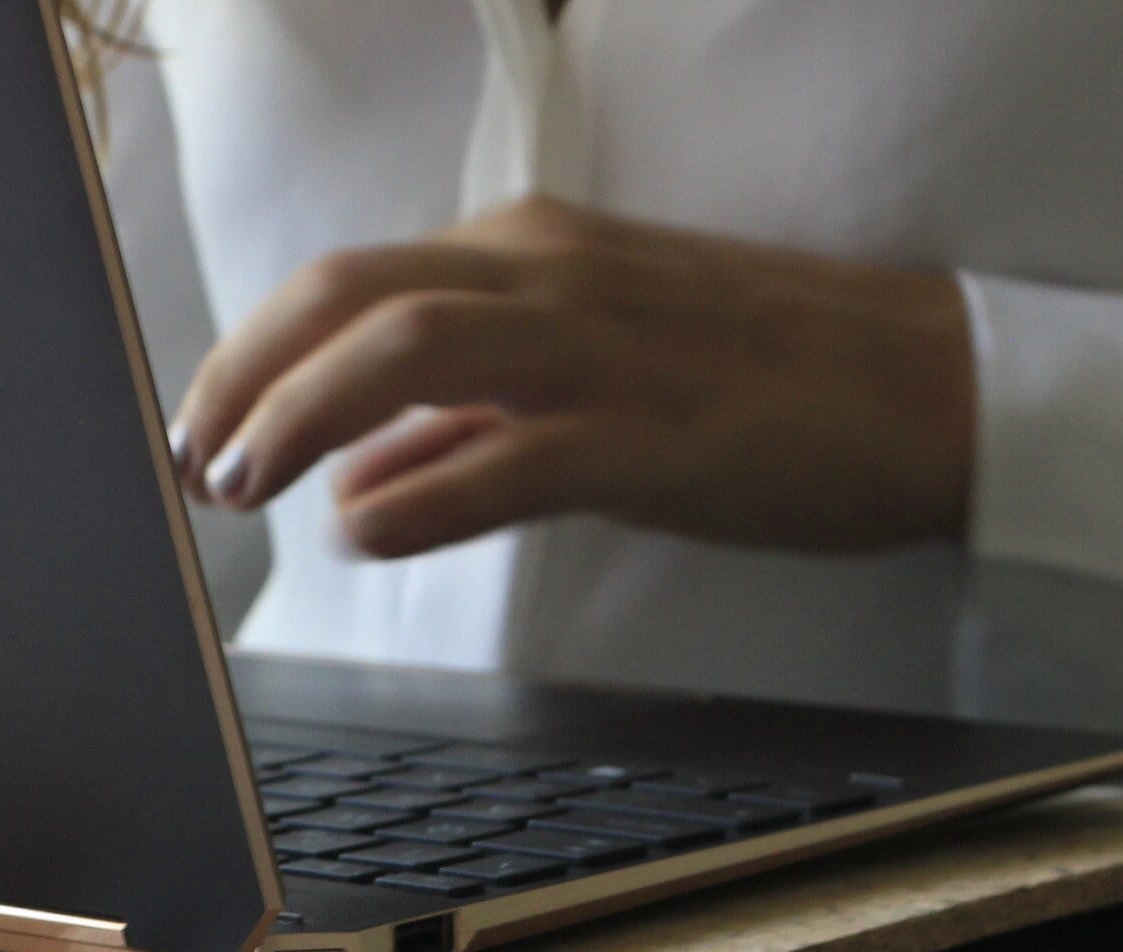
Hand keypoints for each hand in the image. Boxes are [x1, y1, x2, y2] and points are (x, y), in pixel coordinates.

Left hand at [167, 196, 976, 559]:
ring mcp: (602, 349)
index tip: (202, 425)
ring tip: (244, 489)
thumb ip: (471, 417)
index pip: (351, 283)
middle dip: (245, 376)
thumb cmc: (764, 382)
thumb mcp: (594, 375)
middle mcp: (552, 277)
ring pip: (406, 347)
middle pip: (349, 296)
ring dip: (300, 416)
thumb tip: (361, 469)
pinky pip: (509, 453)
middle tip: (192, 463)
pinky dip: (419, 491)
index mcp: (532, 251)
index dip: (255, 354)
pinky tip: (362, 529)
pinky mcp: (654, 433)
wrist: (930, 389)